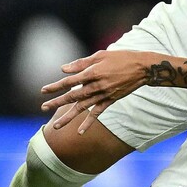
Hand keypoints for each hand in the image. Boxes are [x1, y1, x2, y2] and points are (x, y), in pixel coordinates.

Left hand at [41, 50, 159, 133]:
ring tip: (56, 126)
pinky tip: (80, 132)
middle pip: (72, 96)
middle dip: (56, 102)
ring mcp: (104, 95)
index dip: (55, 86)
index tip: (43, 90)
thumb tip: (63, 69)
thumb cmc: (121, 58)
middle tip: (43, 108)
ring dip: (68, 117)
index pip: (69, 81)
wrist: (142, 68)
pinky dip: (88, 123)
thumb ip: (82, 63)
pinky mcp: (110, 100)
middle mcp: (96, 86)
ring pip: (82, 108)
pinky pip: (97, 113)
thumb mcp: (101, 55)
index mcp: (92, 72)